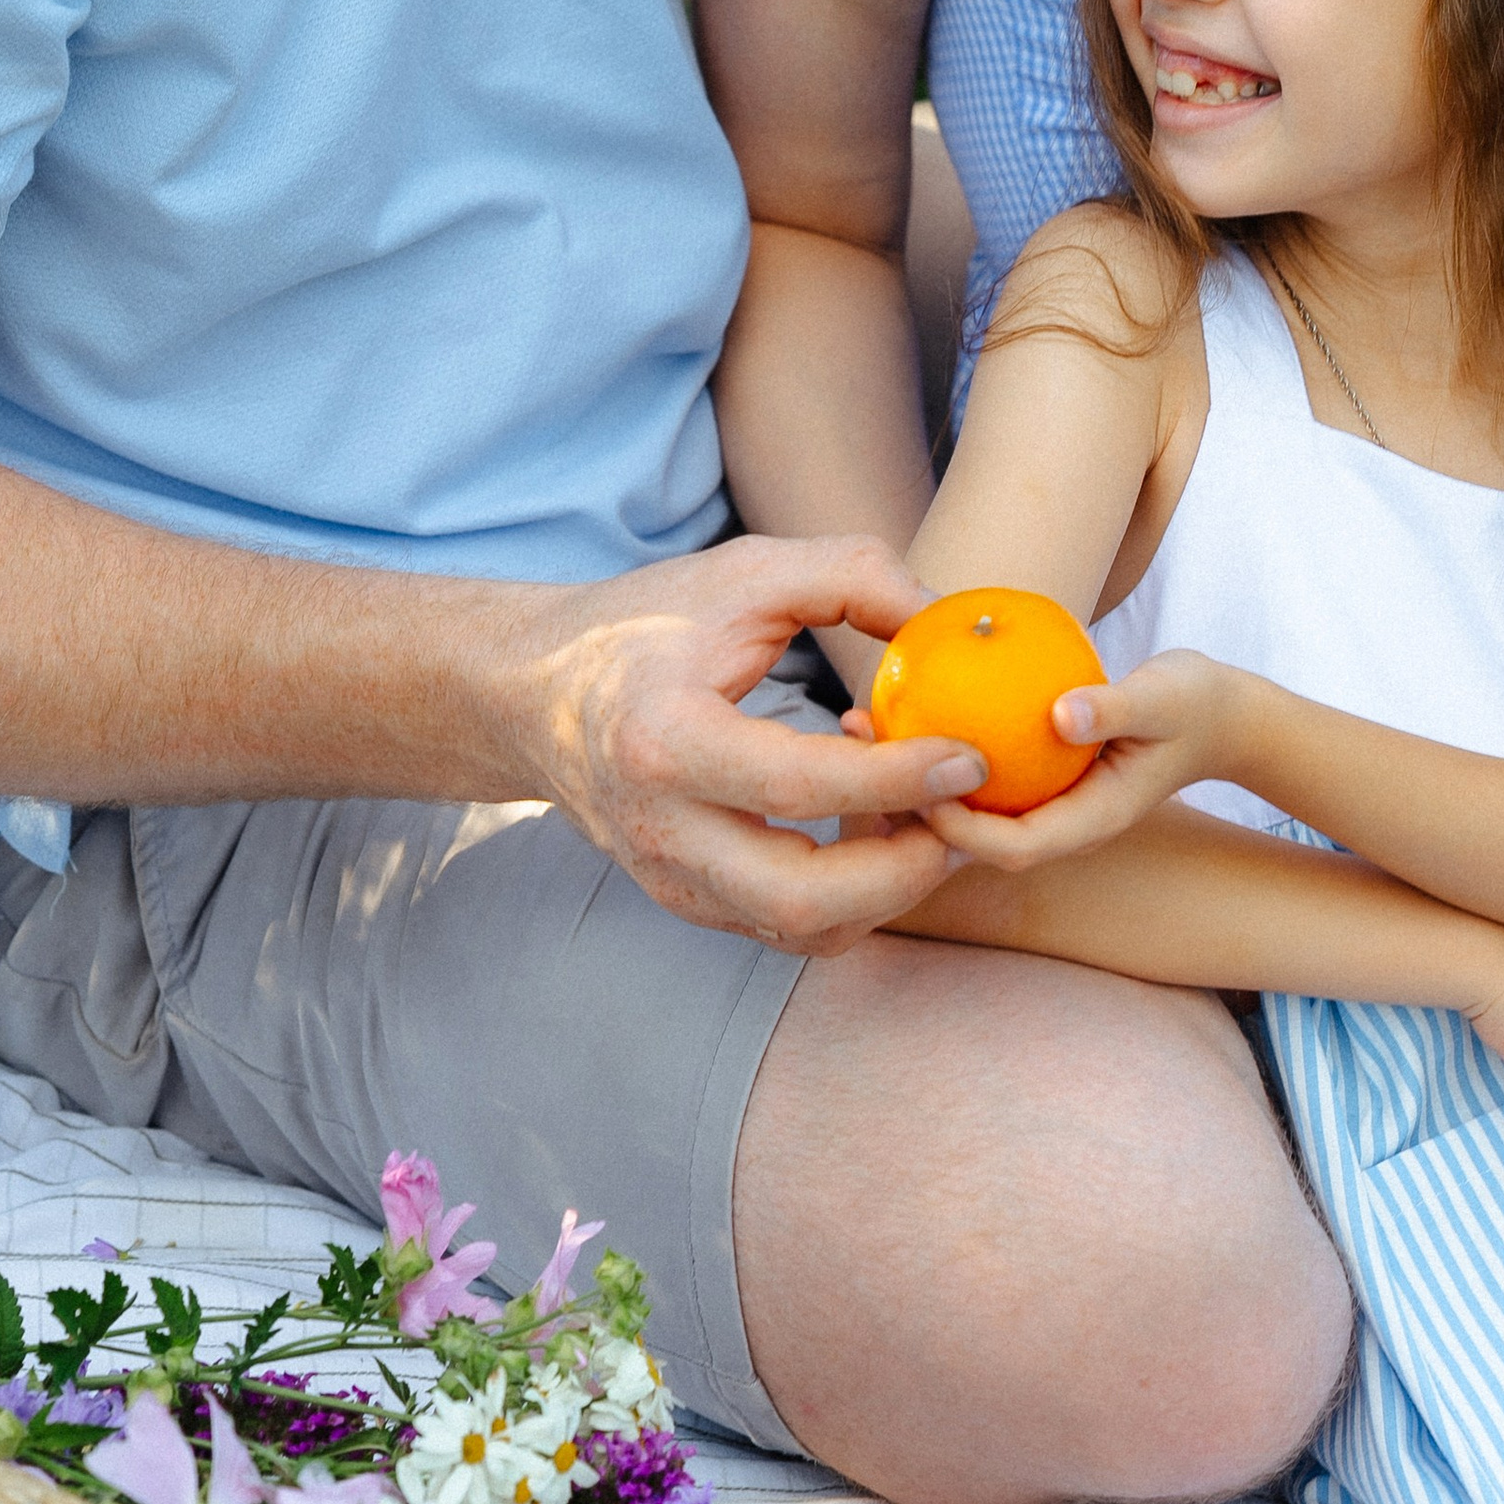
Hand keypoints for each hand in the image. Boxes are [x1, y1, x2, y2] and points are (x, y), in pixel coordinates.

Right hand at [516, 532, 976, 953]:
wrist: (535, 692)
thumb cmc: (647, 622)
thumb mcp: (746, 572)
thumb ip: (853, 575)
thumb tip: (947, 616)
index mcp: (663, 739)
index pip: (798, 784)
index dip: (898, 778)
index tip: (968, 756)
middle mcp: (660, 828)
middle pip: (800, 899)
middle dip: (908, 871)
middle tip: (966, 813)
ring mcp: (670, 878)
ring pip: (803, 930)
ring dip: (888, 887)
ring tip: (923, 808)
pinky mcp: (689, 901)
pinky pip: (790, 927)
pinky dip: (854, 892)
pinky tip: (875, 819)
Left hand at [897, 647, 1251, 868]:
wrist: (1217, 716)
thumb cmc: (1194, 704)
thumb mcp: (1164, 697)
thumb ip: (1116, 708)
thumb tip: (1061, 715)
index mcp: (1089, 821)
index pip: (1014, 848)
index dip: (960, 829)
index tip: (916, 783)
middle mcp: (1059, 822)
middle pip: (973, 839)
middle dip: (912, 806)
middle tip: (861, 743)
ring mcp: (1046, 803)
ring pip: (967, 808)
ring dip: (912, 776)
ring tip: (863, 721)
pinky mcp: (1036, 779)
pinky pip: (977, 776)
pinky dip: (939, 751)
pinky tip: (909, 703)